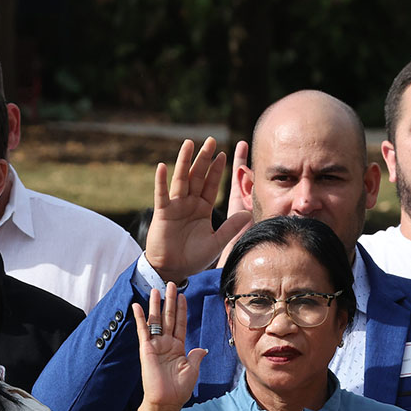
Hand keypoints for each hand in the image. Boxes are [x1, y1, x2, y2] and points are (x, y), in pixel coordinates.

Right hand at [132, 282, 205, 410]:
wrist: (166, 401)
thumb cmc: (179, 389)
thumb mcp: (192, 370)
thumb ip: (196, 356)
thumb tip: (202, 349)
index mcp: (179, 348)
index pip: (180, 324)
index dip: (181, 310)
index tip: (183, 296)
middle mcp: (167, 344)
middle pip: (168, 318)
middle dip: (170, 301)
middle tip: (170, 285)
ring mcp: (156, 345)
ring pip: (156, 321)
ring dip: (156, 305)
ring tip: (156, 290)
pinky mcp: (146, 349)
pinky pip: (143, 331)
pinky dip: (140, 318)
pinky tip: (137, 306)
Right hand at [144, 137, 250, 284]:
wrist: (174, 269)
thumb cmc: (193, 258)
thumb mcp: (216, 243)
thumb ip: (230, 228)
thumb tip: (249, 215)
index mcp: (203, 209)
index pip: (211, 185)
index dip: (216, 170)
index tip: (223, 154)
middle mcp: (189, 203)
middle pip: (198, 176)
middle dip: (203, 159)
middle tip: (210, 140)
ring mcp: (175, 206)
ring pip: (181, 179)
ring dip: (185, 161)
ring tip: (189, 143)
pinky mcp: (163, 213)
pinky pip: (162, 194)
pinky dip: (161, 181)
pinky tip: (162, 166)